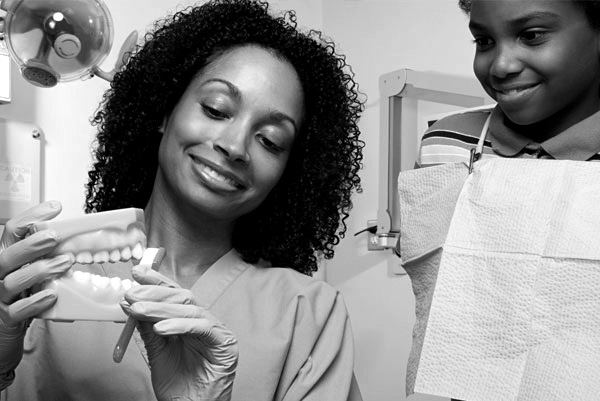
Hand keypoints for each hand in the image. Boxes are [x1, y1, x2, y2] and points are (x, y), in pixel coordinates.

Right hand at [0, 201, 72, 383]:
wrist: (4, 334)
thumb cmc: (21, 298)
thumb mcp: (32, 272)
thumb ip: (46, 257)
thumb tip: (78, 242)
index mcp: (7, 258)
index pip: (12, 232)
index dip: (31, 217)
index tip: (54, 208)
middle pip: (7, 256)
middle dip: (31, 244)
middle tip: (55, 237)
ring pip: (11, 282)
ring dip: (39, 271)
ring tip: (63, 264)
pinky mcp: (6, 319)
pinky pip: (17, 311)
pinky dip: (34, 302)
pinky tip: (51, 295)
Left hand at [124, 265, 237, 400]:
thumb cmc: (179, 386)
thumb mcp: (157, 352)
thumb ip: (148, 329)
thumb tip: (132, 305)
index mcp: (190, 322)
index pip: (174, 295)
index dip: (157, 281)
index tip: (137, 272)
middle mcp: (205, 322)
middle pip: (182, 297)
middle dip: (155, 293)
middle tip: (132, 294)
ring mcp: (216, 331)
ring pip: (190, 309)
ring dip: (161, 308)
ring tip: (138, 310)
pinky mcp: (225, 343)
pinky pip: (202, 326)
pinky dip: (180, 324)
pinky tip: (161, 328)